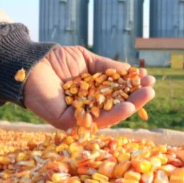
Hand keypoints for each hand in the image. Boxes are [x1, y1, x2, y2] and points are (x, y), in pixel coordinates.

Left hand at [24, 46, 155, 130]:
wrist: (31, 62)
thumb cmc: (58, 60)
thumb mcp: (88, 60)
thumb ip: (108, 67)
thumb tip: (131, 71)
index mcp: (92, 93)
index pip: (116, 93)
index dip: (132, 87)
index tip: (147, 78)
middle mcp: (87, 106)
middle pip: (115, 106)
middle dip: (135, 98)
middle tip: (151, 89)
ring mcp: (79, 116)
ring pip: (108, 116)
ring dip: (129, 107)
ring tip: (146, 96)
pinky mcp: (69, 122)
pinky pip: (94, 120)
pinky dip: (112, 115)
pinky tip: (128, 106)